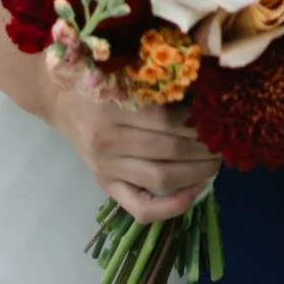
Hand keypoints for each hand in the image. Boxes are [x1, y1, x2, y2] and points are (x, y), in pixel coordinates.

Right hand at [43, 61, 218, 223]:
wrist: (59, 100)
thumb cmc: (98, 80)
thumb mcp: (125, 73)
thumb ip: (159, 84)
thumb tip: (208, 95)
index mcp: (113, 108)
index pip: (168, 122)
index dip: (199, 124)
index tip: (219, 120)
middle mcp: (108, 142)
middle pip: (170, 152)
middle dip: (205, 150)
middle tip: (223, 143)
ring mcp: (105, 169)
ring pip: (162, 180)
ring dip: (197, 174)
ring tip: (215, 163)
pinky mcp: (105, 186)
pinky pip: (141, 209)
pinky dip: (171, 208)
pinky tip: (193, 193)